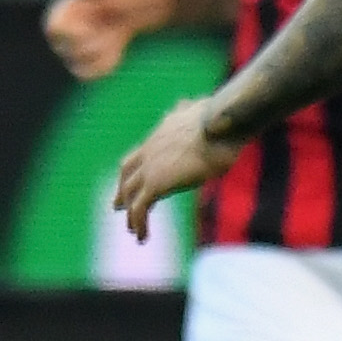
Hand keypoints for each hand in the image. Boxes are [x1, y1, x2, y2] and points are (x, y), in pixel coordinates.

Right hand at [43, 0, 169, 78]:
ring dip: (101, 55)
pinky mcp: (86, 64)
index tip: (90, 28)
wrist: (130, 8)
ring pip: (79, 67)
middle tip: (109, 30)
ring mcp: (73, 52)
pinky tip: (116, 50)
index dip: (71, 34)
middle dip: (91, 44)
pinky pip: (89, 75)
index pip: (53, 31)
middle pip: (67, 52)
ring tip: (113, 38)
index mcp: (61, 14)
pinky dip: (104, 65)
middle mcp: (62, 35)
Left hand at [111, 92, 236, 240]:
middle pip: (127, 173)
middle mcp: (150, 148)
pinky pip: (140, 208)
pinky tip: (143, 237)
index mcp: (161, 133)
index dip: (134, 170)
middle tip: (119, 207)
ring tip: (135, 231)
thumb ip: (191, 111)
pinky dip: (139, 223)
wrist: (220, 125)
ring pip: (130, 194)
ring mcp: (150, 166)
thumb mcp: (202, 111)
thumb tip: (193, 102)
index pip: (139, 154)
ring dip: (131, 214)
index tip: (132, 183)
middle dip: (123, 191)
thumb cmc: (222, 120)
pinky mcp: (156, 183)